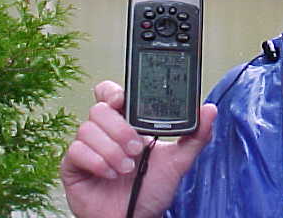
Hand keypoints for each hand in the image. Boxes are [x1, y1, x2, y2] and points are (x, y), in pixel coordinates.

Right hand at [60, 80, 216, 217]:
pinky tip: (110, 174)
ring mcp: (88, 147)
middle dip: (120, 129)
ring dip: (111, 149)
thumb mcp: (178, 162)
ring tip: (126, 168)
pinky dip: (96, 161)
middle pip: (99, 109)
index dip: (113, 91)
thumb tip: (209, 110)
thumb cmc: (150, 190)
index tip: (123, 100)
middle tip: (136, 149)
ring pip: (87, 129)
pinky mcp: (73, 165)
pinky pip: (76, 151)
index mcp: (126, 123)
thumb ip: (195, 136)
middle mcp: (105, 131)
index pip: (111, 93)